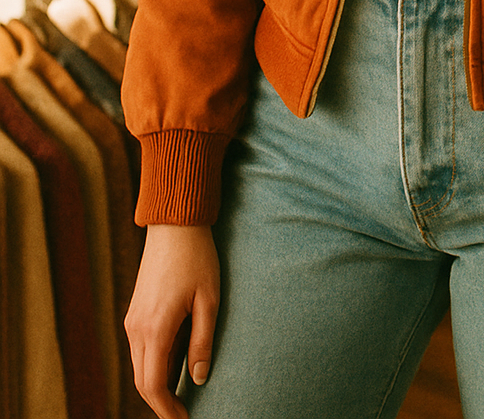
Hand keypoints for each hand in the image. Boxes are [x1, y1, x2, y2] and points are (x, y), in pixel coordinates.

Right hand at [125, 224, 220, 418]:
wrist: (174, 225)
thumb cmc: (197, 259)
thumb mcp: (209, 300)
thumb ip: (202, 341)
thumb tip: (198, 379)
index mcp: (155, 328)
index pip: (153, 385)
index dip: (168, 409)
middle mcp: (136, 328)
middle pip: (142, 381)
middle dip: (160, 403)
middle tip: (182, 414)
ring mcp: (132, 320)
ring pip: (138, 366)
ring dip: (155, 385)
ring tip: (180, 395)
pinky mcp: (134, 312)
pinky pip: (139, 350)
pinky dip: (152, 365)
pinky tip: (172, 366)